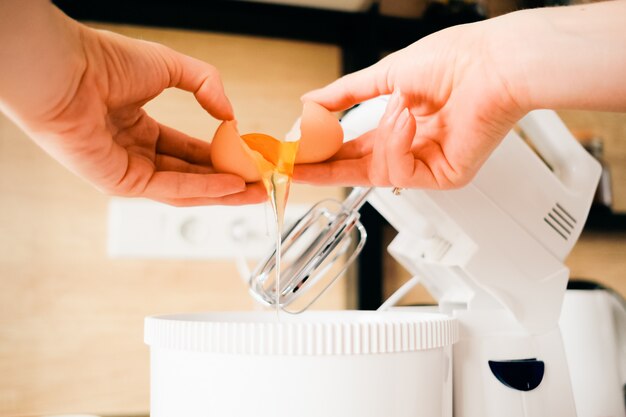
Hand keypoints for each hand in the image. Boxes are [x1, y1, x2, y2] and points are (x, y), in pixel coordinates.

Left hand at [0, 2, 265, 205]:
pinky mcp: (121, 183)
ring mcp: (127, 170)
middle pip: (190, 174)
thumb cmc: (103, 61)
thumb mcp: (170, 66)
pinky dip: (202, 189)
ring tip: (253, 191)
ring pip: (184, 188)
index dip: (219, 155)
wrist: (67, 70)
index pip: (187, 149)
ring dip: (221, 191)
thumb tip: (229, 114)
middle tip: (258, 184)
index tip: (246, 158)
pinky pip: (170, 188)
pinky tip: (230, 186)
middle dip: (227, 181)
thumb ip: (206, 84)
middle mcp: (133, 152)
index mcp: (139, 127)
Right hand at [295, 22, 524, 188]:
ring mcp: (429, 164)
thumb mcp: (386, 76)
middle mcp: (414, 147)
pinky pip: (401, 171)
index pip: (356, 147)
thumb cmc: (455, 60)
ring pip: (379, 171)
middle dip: (327, 168)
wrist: (493, 63)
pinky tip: (407, 117)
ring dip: (381, 136)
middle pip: (360, 170)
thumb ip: (346, 93)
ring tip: (397, 106)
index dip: (325, 151)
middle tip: (296, 166)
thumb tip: (310, 101)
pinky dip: (398, 143)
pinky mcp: (445, 177)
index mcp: (401, 124)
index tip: (297, 153)